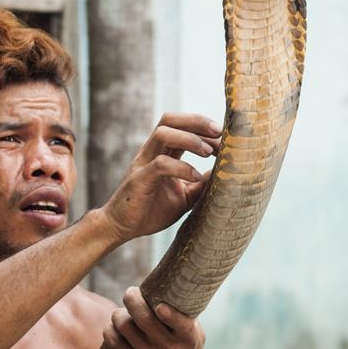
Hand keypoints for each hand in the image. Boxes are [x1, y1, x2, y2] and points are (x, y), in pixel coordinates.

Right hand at [102, 113, 221, 242]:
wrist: (122, 228)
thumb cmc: (152, 211)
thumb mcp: (185, 196)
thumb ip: (201, 184)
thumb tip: (225, 174)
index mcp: (161, 152)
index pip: (181, 126)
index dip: (203, 128)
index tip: (225, 138)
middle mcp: (151, 152)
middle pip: (170, 120)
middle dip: (196, 121)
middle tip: (219, 132)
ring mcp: (143, 163)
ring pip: (162, 133)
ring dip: (189, 139)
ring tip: (208, 152)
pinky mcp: (140, 179)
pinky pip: (160, 164)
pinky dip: (181, 167)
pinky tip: (196, 178)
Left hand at [104, 287, 204, 348]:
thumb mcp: (194, 344)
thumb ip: (185, 321)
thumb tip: (167, 291)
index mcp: (189, 340)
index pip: (181, 324)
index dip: (169, 313)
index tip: (159, 305)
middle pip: (144, 317)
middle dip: (132, 299)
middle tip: (130, 292)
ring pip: (125, 326)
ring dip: (118, 314)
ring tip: (120, 313)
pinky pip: (115, 341)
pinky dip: (110, 329)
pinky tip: (112, 327)